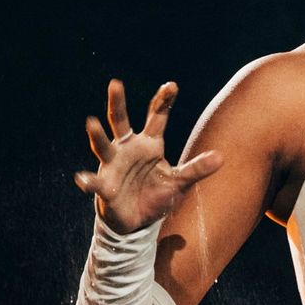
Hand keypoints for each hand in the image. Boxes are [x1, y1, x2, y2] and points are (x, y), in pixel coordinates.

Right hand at [74, 79, 223, 234]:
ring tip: (91, 122)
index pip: (156, 117)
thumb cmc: (156, 195)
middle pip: (121, 121)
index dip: (163, 102)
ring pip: (103, 146)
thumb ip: (197, 169)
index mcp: (149, 144)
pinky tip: (82, 179)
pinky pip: (95, 182)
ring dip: (97, 135)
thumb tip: (221, 157)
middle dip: (117, 102)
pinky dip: (88, 181)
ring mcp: (114, 165)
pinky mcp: (105, 186)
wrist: (137, 221)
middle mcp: (128, 149)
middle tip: (115, 83)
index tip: (171, 85)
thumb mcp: (179, 182)